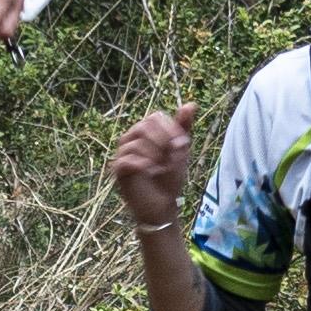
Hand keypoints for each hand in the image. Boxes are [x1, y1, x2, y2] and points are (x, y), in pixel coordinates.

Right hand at [108, 105, 193, 233]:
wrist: (162, 206)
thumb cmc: (170, 178)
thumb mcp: (181, 151)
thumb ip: (184, 128)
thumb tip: (191, 104)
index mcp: (146, 132)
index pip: (155, 117)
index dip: (170, 129)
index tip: (182, 145)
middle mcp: (131, 139)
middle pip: (143, 126)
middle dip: (162, 141)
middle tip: (171, 158)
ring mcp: (122, 154)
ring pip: (135, 143)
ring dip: (154, 155)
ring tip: (162, 168)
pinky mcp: (118, 170)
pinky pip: (126, 160)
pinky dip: (142, 164)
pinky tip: (152, 172)